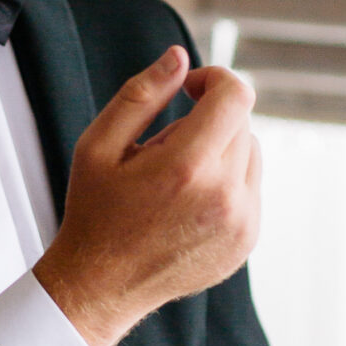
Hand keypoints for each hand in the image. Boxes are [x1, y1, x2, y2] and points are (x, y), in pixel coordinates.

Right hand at [33, 45, 259, 345]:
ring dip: (220, 150)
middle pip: (241, 122)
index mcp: (186, 168)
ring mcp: (242, 222)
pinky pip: (251, 187)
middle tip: (162, 148)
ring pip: (250, 152)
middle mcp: (225, 196)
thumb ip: (141, 94)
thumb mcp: (99, 145)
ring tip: (174, 179)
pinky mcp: (248, 240)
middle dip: (206, 120)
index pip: (235, 95)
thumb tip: (179, 58)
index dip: (213, 79)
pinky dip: (226, 182)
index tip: (188, 90)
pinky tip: (187, 204)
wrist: (100, 287)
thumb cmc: (95, 213)